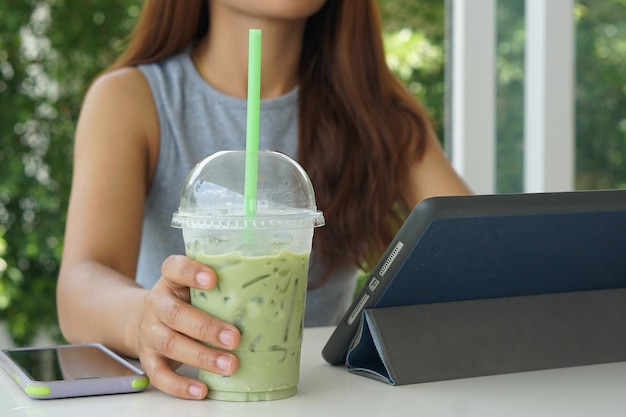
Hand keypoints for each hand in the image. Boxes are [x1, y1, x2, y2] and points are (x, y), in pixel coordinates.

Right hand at [137, 255, 240, 398]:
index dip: (191, 272)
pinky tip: (202, 389)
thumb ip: (223, 287)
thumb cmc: (185, 301)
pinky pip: (160, 375)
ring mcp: (150, 332)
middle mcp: (157, 304)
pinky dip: (180, 385)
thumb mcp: (196, 287)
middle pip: (175, 314)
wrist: (144, 318)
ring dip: (202, 357)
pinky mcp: (148, 358)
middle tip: (235, 338)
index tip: (213, 278)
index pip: (174, 268)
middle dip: (206, 327)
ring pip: (171, 344)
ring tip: (230, 365)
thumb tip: (273, 297)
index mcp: (171, 281)